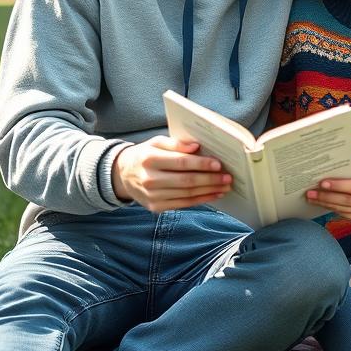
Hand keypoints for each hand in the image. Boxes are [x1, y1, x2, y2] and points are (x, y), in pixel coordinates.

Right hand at [113, 136, 230, 211]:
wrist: (123, 175)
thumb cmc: (145, 155)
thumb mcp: (156, 143)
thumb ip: (176, 143)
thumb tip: (196, 147)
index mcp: (149, 159)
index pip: (181, 162)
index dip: (201, 164)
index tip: (218, 164)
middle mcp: (150, 179)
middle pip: (186, 181)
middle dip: (210, 179)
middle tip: (227, 177)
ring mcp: (152, 196)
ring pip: (187, 194)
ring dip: (209, 191)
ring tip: (224, 186)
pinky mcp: (156, 207)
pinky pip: (183, 204)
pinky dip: (200, 200)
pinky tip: (213, 195)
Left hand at [305, 158, 350, 221]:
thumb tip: (328, 170)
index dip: (339, 186)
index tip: (322, 183)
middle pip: (348, 201)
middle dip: (327, 197)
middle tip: (310, 192)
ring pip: (345, 210)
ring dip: (326, 204)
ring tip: (312, 198)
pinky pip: (347, 215)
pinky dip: (333, 209)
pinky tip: (322, 203)